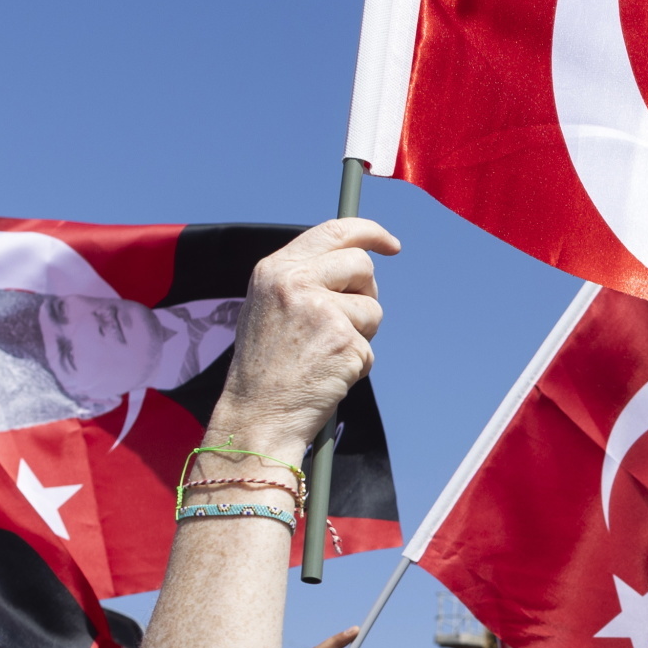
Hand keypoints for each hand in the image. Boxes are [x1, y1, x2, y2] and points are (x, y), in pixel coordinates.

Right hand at [209, 218, 396, 462]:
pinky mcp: (343, 341)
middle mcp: (296, 282)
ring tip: (324, 356)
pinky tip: (328, 377)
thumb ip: (303, 280)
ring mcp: (321, 310)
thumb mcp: (269, 308)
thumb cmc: (265, 369)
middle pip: (362, 265)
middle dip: (366, 292)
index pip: (334, 231)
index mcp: (275, 270)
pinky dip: (357, 365)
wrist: (257, 416)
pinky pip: (369, 348)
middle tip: (348, 321)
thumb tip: (353, 265)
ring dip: (361, 336)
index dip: (369, 232)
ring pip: (372, 309)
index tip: (390, 244)